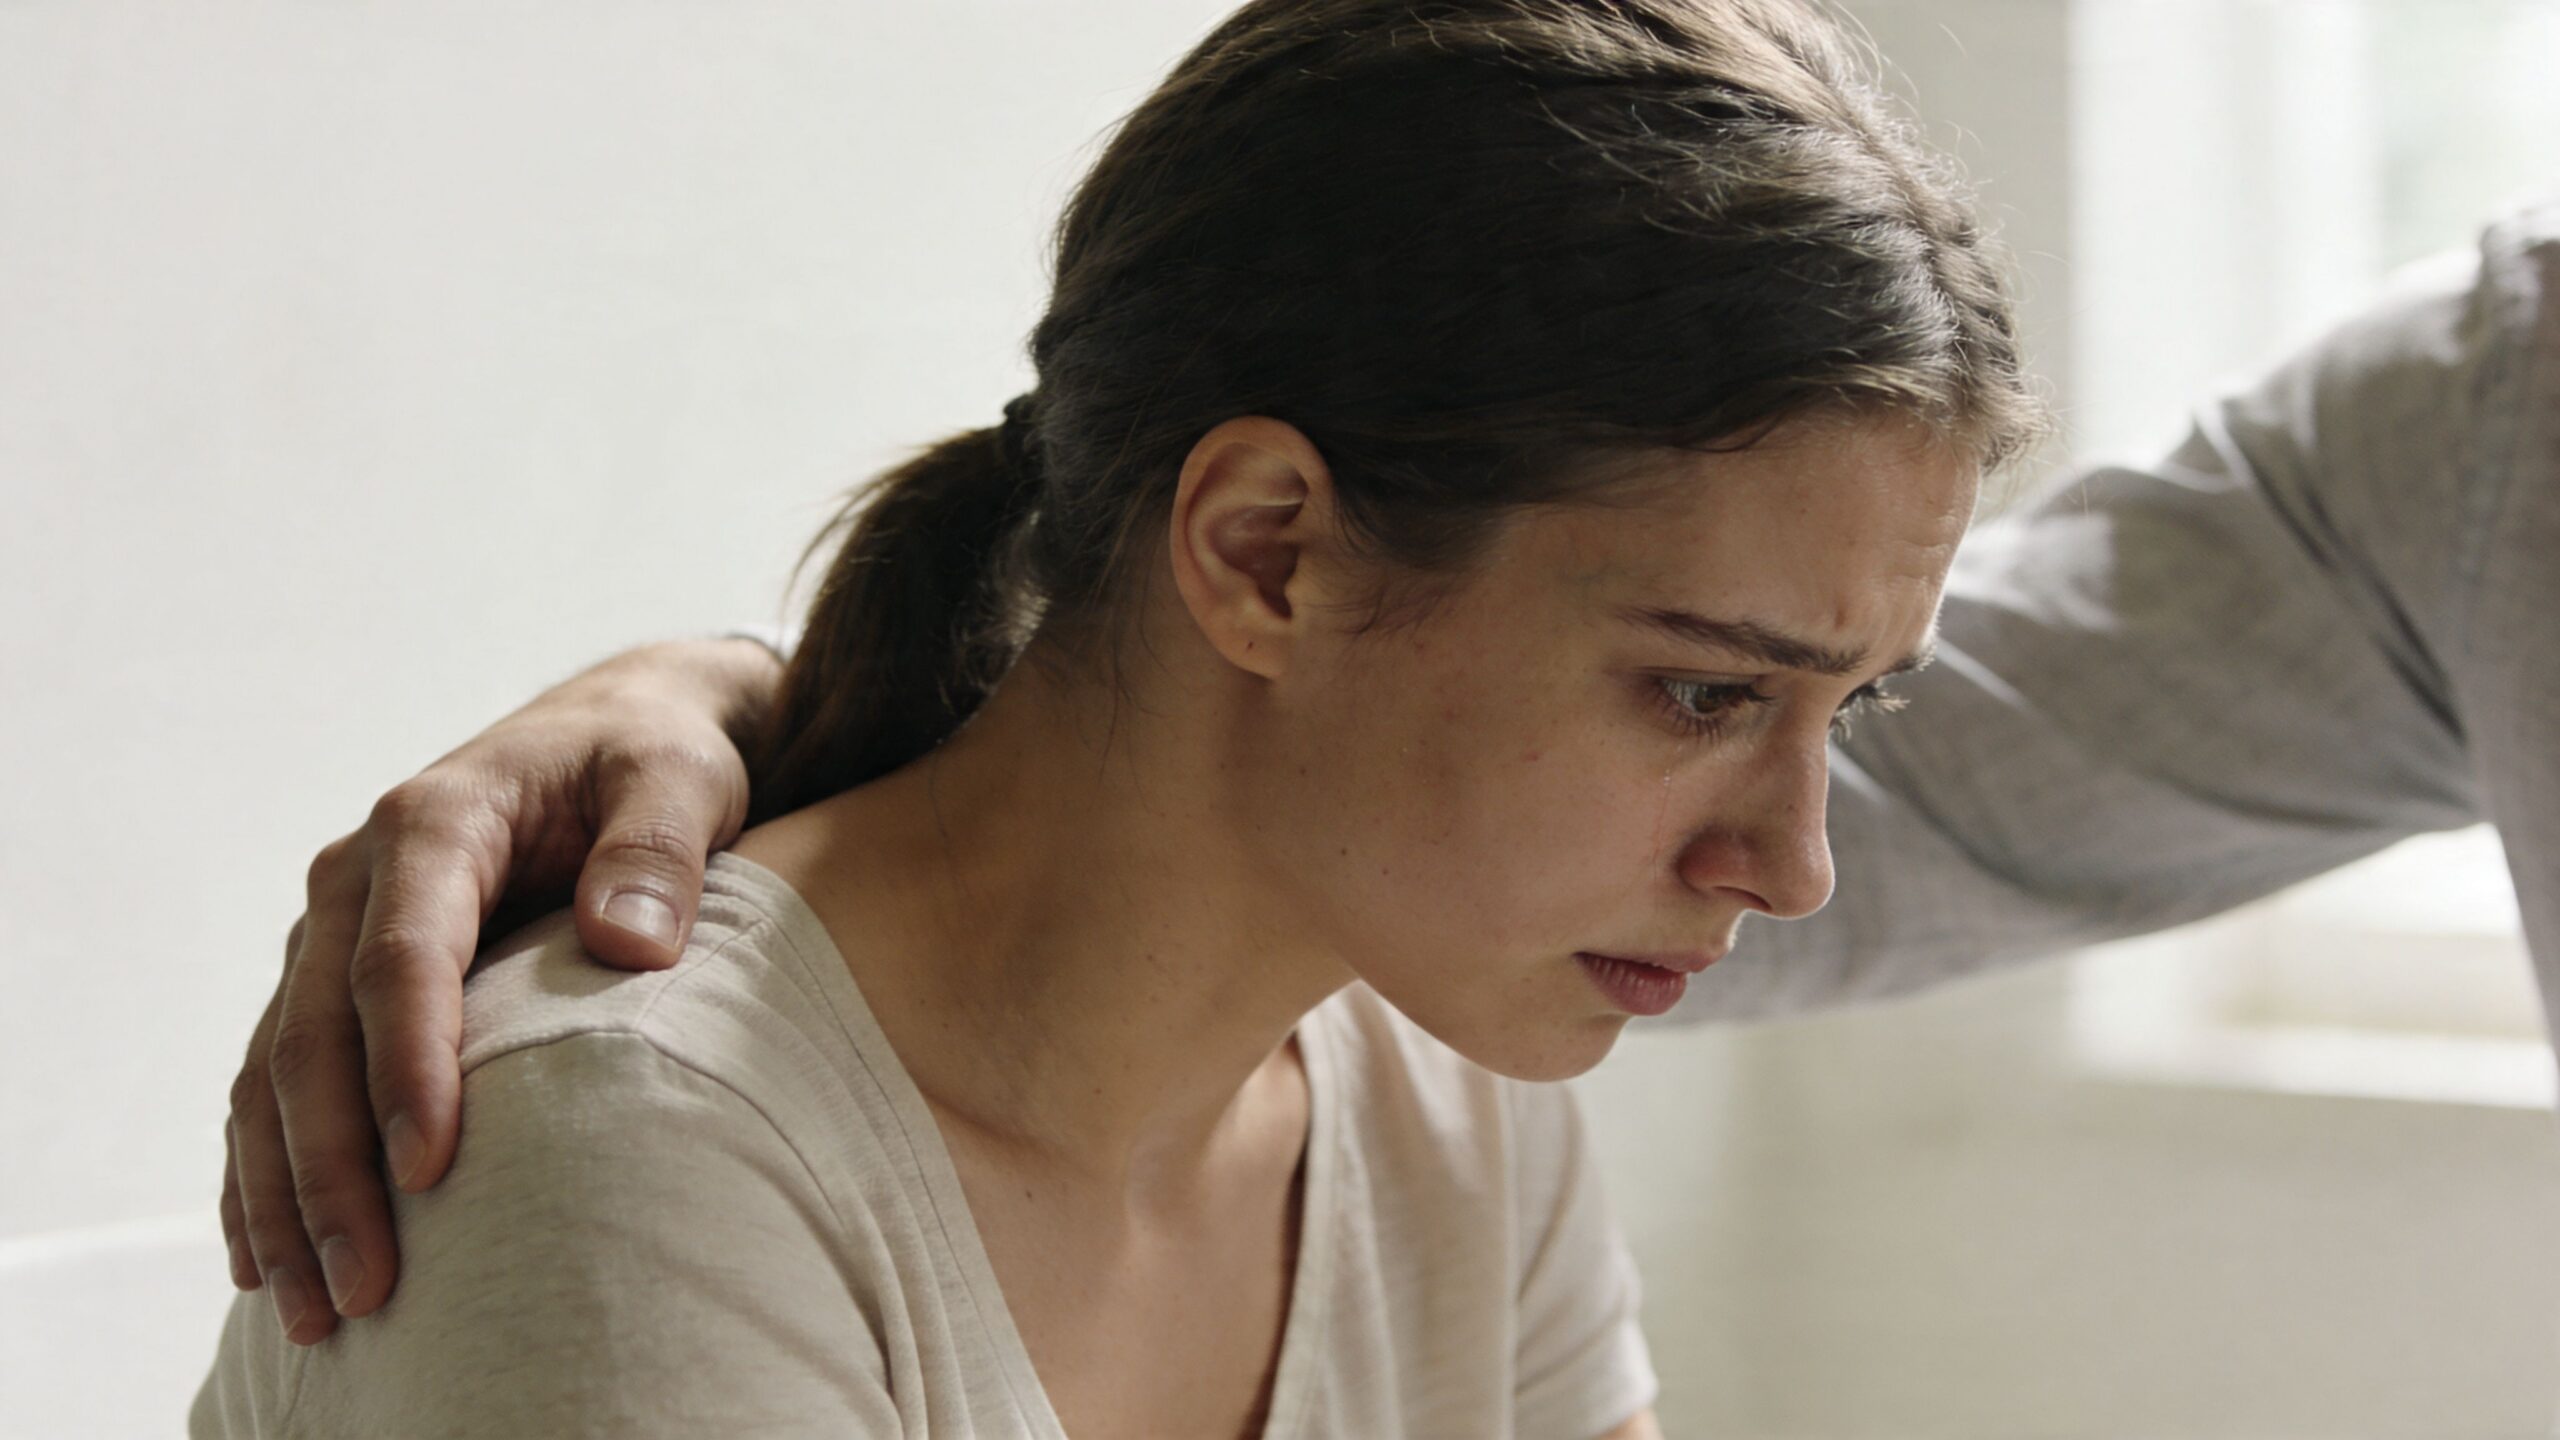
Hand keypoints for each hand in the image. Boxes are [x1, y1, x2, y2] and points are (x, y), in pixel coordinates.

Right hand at [221, 637, 778, 1343]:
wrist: (618, 728)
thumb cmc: (656, 756)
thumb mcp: (681, 774)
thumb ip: (660, 844)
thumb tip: (629, 937)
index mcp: (436, 823)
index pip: (401, 958)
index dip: (407, 1064)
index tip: (430, 1166)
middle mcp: (357, 880)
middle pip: (314, 1038)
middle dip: (331, 1170)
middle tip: (365, 1286)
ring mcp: (332, 934)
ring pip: (273, 1078)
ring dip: (284, 1198)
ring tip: (314, 1312)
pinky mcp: (335, 982)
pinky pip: (273, 1088)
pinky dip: (264, 1175)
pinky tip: (267, 1264)